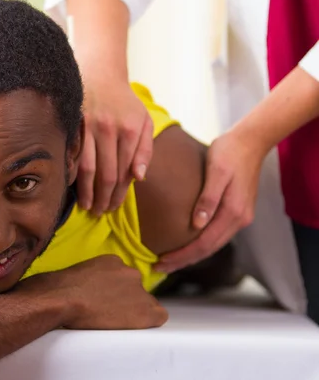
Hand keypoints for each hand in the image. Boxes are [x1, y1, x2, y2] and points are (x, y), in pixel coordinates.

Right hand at [20, 255, 167, 329]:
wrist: (60, 299)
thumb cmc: (56, 289)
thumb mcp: (76, 275)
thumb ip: (92, 278)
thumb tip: (88, 290)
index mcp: (112, 260)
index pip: (124, 278)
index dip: (116, 293)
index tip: (105, 300)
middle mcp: (129, 271)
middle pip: (136, 290)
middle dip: (126, 301)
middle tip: (108, 312)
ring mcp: (138, 289)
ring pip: (146, 303)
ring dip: (133, 311)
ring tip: (113, 320)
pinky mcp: (145, 308)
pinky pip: (158, 316)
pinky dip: (147, 322)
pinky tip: (130, 326)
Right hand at [78, 83, 153, 214]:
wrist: (99, 74)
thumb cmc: (124, 103)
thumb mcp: (144, 122)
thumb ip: (145, 150)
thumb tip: (139, 178)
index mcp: (128, 131)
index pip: (123, 173)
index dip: (118, 195)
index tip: (113, 207)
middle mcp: (108, 130)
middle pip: (105, 175)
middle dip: (103, 198)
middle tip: (100, 212)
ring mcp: (87, 128)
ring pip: (86, 169)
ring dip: (86, 192)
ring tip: (87, 206)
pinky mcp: (71, 125)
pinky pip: (70, 156)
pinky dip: (71, 174)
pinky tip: (72, 187)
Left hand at [155, 130, 264, 272]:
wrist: (250, 142)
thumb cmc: (229, 152)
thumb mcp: (216, 171)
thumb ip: (208, 198)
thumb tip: (197, 225)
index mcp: (233, 212)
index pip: (204, 243)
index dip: (182, 255)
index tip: (161, 262)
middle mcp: (239, 220)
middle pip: (208, 249)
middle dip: (183, 260)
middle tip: (158, 267)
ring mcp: (240, 217)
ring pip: (213, 245)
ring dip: (192, 255)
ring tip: (169, 261)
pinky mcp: (237, 212)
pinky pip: (217, 235)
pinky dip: (201, 244)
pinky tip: (187, 244)